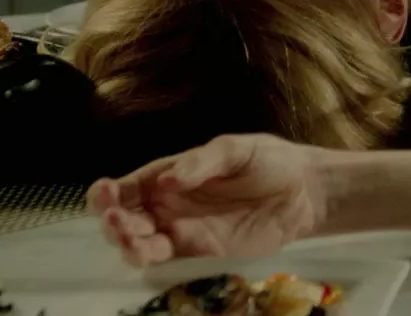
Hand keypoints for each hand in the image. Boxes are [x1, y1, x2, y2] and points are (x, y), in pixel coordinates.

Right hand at [86, 134, 324, 266]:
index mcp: (167, 174)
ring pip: (139, 244)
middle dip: (113, 223)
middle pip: (123, 219)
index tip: (106, 194)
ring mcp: (182, 231)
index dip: (106, 193)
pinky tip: (149, 254)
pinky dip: (152, 260)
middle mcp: (166, 205)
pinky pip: (167, 261)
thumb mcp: (236, 150)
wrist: (304, 192)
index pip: (124, 187)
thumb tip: (168, 180)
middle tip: (119, 222)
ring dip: (128, 245)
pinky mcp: (200, 253)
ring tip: (133, 242)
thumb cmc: (268, 161)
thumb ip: (202, 163)